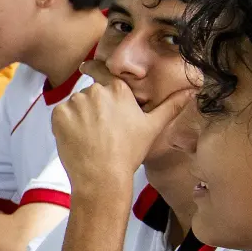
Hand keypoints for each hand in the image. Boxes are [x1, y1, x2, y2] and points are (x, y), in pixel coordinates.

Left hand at [51, 66, 192, 194]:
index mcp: (118, 89)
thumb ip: (171, 105)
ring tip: (90, 138)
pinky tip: (77, 139)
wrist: (102, 177)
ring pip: (75, 105)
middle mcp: (96, 91)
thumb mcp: (153, 128)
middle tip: (101, 132)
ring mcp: (76, 102)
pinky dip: (65, 125)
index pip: (104, 73)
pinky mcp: (59, 114)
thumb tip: (192, 90)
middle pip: (91, 94)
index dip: (99, 79)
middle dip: (93, 109)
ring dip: (79, 117)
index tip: (91, 77)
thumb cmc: (128, 153)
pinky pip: (60, 115)